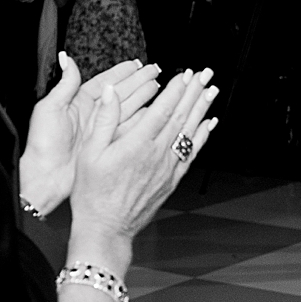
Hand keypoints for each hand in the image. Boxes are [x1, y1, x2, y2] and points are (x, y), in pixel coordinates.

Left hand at [20, 57, 163, 216]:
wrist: (48, 176)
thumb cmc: (43, 145)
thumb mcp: (49, 109)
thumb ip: (64, 85)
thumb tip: (67, 60)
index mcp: (78, 102)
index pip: (104, 82)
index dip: (121, 73)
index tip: (136, 65)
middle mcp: (93, 114)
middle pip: (120, 93)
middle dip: (138, 81)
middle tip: (154, 71)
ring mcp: (102, 129)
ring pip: (128, 108)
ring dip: (143, 96)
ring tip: (157, 85)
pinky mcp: (109, 143)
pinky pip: (129, 128)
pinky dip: (142, 119)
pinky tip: (152, 111)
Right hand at [71, 70, 220, 241]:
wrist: (107, 228)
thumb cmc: (93, 193)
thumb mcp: (89, 153)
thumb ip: (104, 120)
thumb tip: (112, 92)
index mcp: (136, 144)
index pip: (163, 109)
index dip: (176, 89)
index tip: (185, 74)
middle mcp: (157, 154)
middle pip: (181, 116)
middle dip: (194, 92)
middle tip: (205, 74)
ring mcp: (167, 167)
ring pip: (190, 132)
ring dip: (202, 109)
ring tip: (211, 90)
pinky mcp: (172, 179)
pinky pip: (192, 152)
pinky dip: (202, 136)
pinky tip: (209, 123)